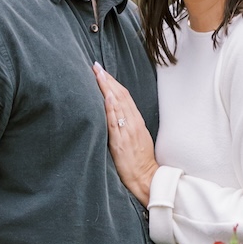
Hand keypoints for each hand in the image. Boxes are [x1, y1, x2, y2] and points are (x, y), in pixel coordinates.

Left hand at [93, 63, 158, 205]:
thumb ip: (128, 124)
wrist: (146, 177)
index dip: (114, 82)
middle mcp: (133, 123)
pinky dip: (111, 106)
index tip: (103, 71)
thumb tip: (115, 113)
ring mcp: (127, 131)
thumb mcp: (137, 138)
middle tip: (96, 66)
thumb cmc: (140, 160)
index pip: (125, 96)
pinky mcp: (121, 140)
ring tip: (97, 73)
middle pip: (121, 95)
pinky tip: (105, 94)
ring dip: (106, 87)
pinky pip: (115, 120)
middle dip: (108, 79)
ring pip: (117, 104)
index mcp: (137, 121)